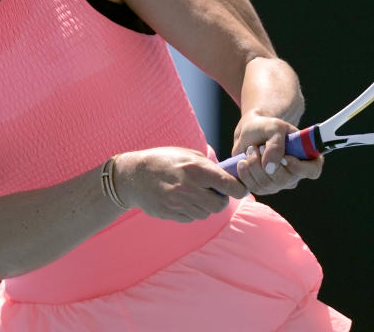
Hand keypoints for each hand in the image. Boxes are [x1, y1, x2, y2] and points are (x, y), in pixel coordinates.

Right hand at [114, 147, 247, 221]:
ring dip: (205, 206)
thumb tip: (228, 177)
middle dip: (220, 200)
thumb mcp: (187, 154)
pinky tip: (182, 200)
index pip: (228, 185)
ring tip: (194, 194)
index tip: (240, 189)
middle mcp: (189, 188)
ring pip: (205, 214)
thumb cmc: (163, 160)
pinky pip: (190, 218)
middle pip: (219, 205)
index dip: (239, 189)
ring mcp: (178, 203)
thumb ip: (208, 166)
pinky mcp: (170, 214)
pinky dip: (191, 211)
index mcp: (196, 169)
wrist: (132, 175)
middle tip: (215, 192)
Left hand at [231, 112, 322, 195]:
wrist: (250, 132)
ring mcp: (279, 183)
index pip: (312, 171)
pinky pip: (254, 188)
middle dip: (266, 162)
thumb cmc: (267, 128)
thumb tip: (270, 167)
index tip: (285, 157)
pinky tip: (242, 162)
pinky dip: (245, 174)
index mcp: (306, 157)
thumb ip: (275, 146)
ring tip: (250, 149)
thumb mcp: (274, 128)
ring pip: (266, 184)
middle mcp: (295, 174)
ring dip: (253, 165)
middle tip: (257, 146)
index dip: (300, 168)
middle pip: (284, 180)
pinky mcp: (264, 188)